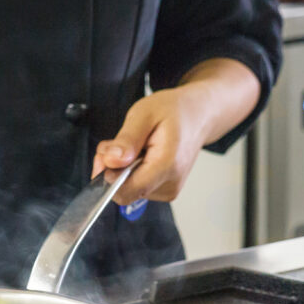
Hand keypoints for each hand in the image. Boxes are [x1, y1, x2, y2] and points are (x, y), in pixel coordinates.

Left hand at [91, 85, 210, 205]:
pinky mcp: (166, 190)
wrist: (198, 115)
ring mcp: (169, 189)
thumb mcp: (144, 114)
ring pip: (129, 190)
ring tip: (133, 145)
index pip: (126, 190)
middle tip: (115, 144)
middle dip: (112, 169)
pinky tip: (140, 154)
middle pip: (125, 192)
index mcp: (166, 165)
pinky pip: (138, 188)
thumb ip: (126, 140)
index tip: (106, 154)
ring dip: (121, 169)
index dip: (108, 175)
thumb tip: (111, 162)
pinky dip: (131, 172)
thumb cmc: (174, 111)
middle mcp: (170, 183)